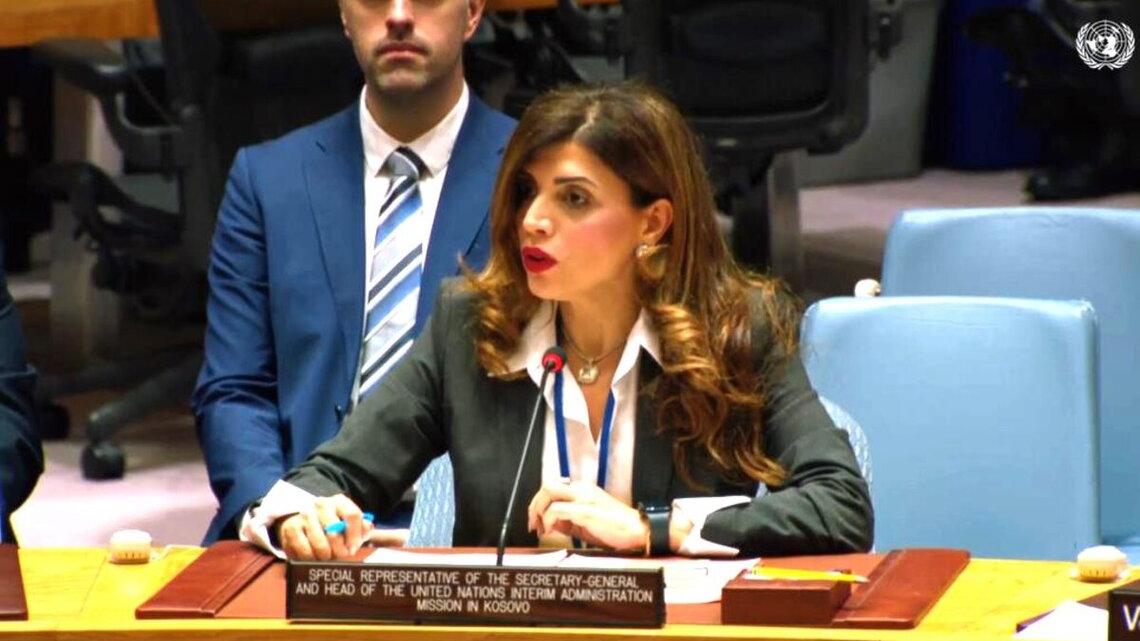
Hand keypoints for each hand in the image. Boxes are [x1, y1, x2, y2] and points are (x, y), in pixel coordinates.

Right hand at [274, 494, 372, 559]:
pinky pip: (303, 551)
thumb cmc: (336, 527)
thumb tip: (367, 528)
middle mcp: (321, 504)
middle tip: (341, 556)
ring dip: (326, 557)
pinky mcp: (291, 527)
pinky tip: (314, 558)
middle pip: (334, 532)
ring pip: (320, 545)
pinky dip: (310, 559)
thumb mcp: (351, 526)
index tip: (353, 547)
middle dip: (340, 551)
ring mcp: (305, 515)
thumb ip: (363, 528)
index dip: (355, 535)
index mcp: (340, 502)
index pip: (352, 515)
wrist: (308, 522)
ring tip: (328, 558)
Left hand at [526, 482, 647, 552]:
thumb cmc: (616, 528)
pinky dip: (549, 520)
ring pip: (548, 491)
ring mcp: (583, 497)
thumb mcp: (586, 523)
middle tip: (533, 524)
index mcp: (583, 490)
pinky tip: (551, 531)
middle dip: (535, 505)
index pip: (552, 488)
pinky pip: (557, 509)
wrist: (637, 531)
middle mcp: (582, 489)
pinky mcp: (585, 510)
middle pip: (547, 485)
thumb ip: (567, 521)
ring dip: (539, 510)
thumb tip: (549, 524)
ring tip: (541, 528)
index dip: (539, 504)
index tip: (537, 522)